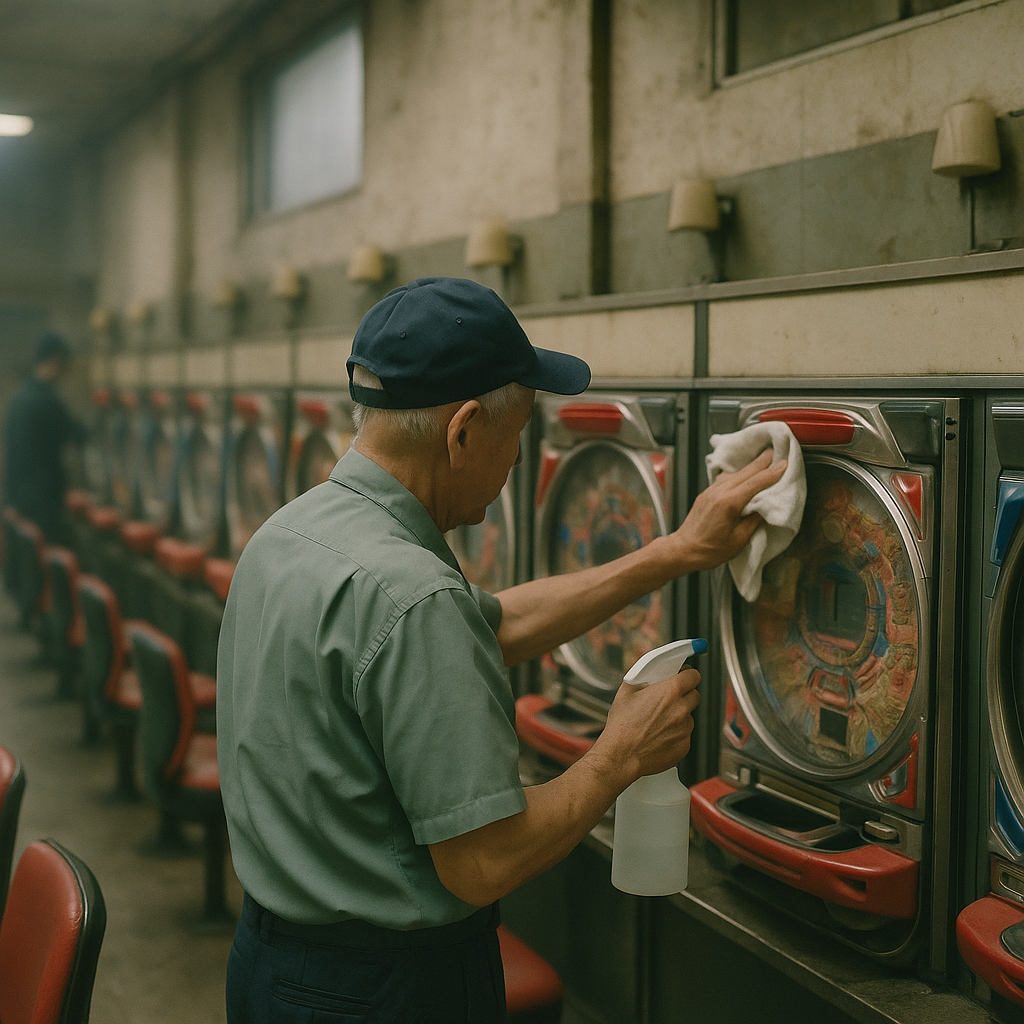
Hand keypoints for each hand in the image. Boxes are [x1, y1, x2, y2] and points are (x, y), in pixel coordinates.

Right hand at [594, 667, 700, 785]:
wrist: (621, 755)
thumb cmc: (622, 725)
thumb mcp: (627, 691)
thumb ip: (644, 677)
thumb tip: (651, 672)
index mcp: (669, 691)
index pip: (693, 676)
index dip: (687, 675)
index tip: (683, 677)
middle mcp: (681, 709)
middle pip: (695, 695)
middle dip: (685, 694)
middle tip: (669, 699)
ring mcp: (684, 729)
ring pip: (689, 716)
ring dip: (679, 715)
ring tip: (659, 721)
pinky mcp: (684, 746)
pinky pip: (685, 734)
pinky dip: (676, 733)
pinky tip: (660, 735)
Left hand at [668, 449, 785, 572]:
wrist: (684, 550)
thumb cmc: (711, 550)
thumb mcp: (739, 539)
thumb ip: (754, 520)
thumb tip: (766, 507)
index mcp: (729, 503)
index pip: (755, 482)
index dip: (771, 473)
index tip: (784, 464)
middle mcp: (719, 492)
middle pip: (745, 472)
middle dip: (762, 461)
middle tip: (776, 451)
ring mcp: (710, 491)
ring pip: (734, 474)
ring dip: (751, 466)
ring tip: (764, 460)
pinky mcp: (706, 494)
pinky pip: (725, 479)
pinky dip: (738, 474)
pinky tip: (744, 474)